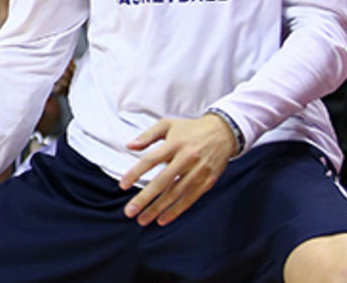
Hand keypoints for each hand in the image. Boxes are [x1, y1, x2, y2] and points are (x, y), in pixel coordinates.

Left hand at [118, 114, 237, 226]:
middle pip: (162, 182)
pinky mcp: (207, 182)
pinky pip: (190, 199)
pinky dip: (176, 211)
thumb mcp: (167, 125)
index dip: (136, 173)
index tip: (123, 185)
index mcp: (174, 144)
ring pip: (175, 194)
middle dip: (145, 198)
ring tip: (142, 220)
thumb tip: (129, 146)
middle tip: (130, 212)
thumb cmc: (190, 129)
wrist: (223, 132)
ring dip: (158, 209)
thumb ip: (147, 135)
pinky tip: (163, 220)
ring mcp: (198, 172)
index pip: (150, 160)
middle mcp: (186, 159)